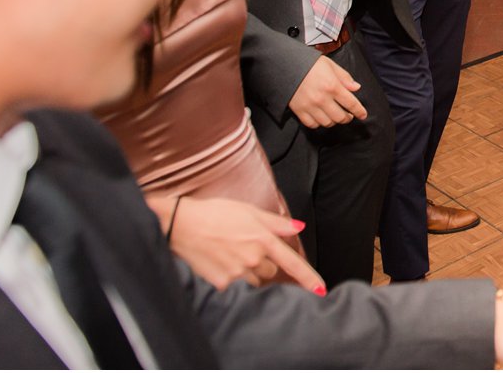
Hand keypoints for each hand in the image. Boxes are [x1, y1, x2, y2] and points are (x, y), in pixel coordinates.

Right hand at [166, 197, 324, 292]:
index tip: (321, 290)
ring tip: (230, 254)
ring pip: (253, 281)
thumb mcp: (248, 210)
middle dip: (265, 264)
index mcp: (263, 239)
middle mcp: (253, 258)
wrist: (181, 224)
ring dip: (249, 272)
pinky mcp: (220, 284)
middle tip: (245, 248)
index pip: (293, 263)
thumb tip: (299, 228)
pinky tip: (219, 262)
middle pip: (270, 272)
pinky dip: (231, 278)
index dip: (309, 279)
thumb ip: (276, 223)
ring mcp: (236, 273)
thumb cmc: (214, 213)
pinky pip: (234, 287)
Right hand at [288, 55, 366, 127]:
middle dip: (347, 118)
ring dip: (334, 121)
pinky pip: (312, 124)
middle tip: (348, 115)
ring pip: (327, 123)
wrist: (286, 64)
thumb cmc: (309, 63)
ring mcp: (310, 106)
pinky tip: (321, 117)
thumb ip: (345, 77)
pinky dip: (319, 123)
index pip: (351, 103)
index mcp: (332, 86)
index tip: (363, 115)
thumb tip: (356, 88)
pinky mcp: (299, 110)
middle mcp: (322, 98)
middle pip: (340, 117)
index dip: (359, 111)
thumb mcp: (331, 65)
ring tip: (335, 116)